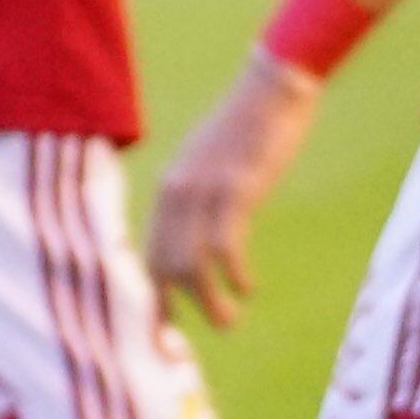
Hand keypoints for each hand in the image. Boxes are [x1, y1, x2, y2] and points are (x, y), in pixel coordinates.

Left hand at [147, 51, 323, 328]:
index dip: (153, 296)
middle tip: (211, 329)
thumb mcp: (212, 166)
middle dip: (178, 309)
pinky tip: (247, 287)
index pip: (147, 254)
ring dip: (209, 302)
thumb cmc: (248, 129)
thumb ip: (200, 200)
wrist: (273, 87)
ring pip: (190, 263)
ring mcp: (203, 189)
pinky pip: (224, 245)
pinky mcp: (235, 188)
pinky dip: (234, 274)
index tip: (164, 331)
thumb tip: (200, 239)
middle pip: (163, 265)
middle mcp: (176, 191)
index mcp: (169, 189)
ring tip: (228, 321)